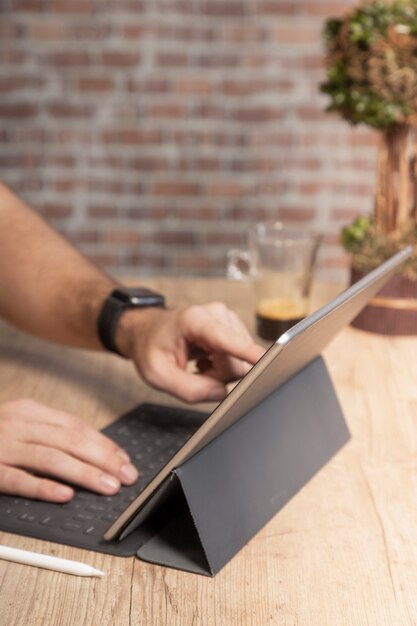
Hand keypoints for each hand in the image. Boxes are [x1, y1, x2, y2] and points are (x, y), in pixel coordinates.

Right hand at [0, 398, 138, 501]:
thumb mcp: (17, 422)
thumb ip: (48, 432)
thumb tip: (89, 450)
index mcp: (28, 411)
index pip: (76, 427)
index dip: (104, 444)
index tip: (125, 460)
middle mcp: (17, 424)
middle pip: (70, 441)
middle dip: (104, 459)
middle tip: (127, 476)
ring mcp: (1, 446)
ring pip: (51, 458)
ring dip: (84, 473)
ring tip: (108, 487)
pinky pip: (17, 479)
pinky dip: (43, 487)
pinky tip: (65, 495)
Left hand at [118, 301, 264, 402]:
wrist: (148, 332)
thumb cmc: (150, 349)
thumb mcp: (158, 375)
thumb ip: (189, 389)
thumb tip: (221, 393)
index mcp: (194, 321)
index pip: (226, 340)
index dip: (246, 352)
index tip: (265, 359)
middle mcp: (217, 314)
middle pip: (236, 361)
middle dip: (217, 376)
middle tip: (194, 372)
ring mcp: (228, 319)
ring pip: (240, 363)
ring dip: (219, 372)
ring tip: (198, 364)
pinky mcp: (234, 327)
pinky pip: (239, 359)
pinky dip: (222, 366)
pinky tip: (205, 360)